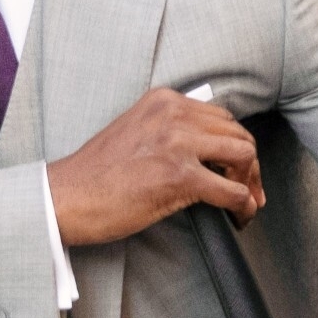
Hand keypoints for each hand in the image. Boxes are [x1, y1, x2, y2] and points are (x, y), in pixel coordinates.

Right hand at [48, 88, 264, 246]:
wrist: (66, 197)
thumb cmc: (96, 174)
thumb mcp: (135, 131)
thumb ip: (169, 130)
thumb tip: (208, 153)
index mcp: (163, 101)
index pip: (221, 118)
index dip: (236, 146)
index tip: (238, 170)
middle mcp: (173, 115)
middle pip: (238, 135)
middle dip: (250, 166)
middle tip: (250, 190)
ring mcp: (177, 144)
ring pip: (243, 156)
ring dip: (251, 183)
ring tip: (245, 204)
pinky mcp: (179, 177)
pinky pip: (232, 191)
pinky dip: (243, 206)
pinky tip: (239, 217)